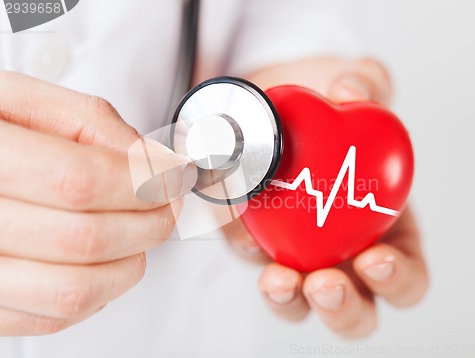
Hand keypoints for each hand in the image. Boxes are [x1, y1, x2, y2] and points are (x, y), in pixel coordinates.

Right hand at [0, 72, 195, 335]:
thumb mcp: (25, 101)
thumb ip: (91, 122)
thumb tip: (152, 160)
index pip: (78, 182)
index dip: (142, 182)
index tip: (174, 175)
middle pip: (85, 240)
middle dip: (151, 221)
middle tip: (168, 201)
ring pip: (76, 290)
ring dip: (132, 261)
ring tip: (141, 230)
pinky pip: (58, 317)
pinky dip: (102, 290)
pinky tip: (106, 257)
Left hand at [223, 57, 427, 338]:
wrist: (272, 98)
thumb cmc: (325, 104)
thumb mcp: (353, 84)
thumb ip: (366, 83)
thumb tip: (351, 89)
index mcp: (383, 227)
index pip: (405, 275)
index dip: (398, 279)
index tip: (375, 259)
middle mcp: (339, 249)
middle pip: (352, 310)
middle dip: (342, 307)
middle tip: (323, 283)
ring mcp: (292, 249)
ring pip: (295, 300)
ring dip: (287, 298)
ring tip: (277, 279)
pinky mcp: (249, 237)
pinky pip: (245, 254)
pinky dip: (242, 245)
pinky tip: (238, 226)